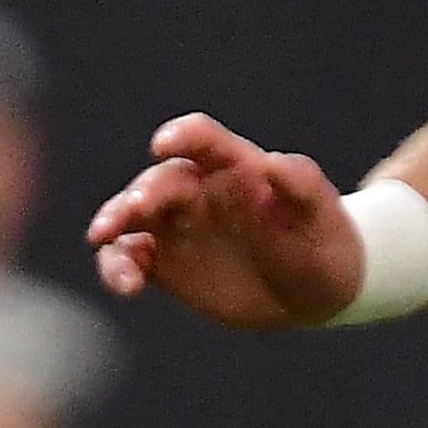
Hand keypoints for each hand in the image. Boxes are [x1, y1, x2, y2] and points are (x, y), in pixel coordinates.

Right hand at [88, 114, 358, 327]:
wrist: (313, 290)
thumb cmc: (321, 241)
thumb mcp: (320, 216)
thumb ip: (300, 185)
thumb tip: (275, 163)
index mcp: (235, 166)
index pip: (203, 140)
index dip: (182, 137)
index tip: (164, 145)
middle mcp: (199, 190)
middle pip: (161, 181)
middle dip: (144, 192)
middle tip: (137, 209)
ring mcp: (178, 225)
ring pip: (132, 217)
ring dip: (115, 223)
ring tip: (105, 240)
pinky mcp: (164, 262)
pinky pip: (130, 258)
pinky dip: (118, 266)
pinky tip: (125, 284)